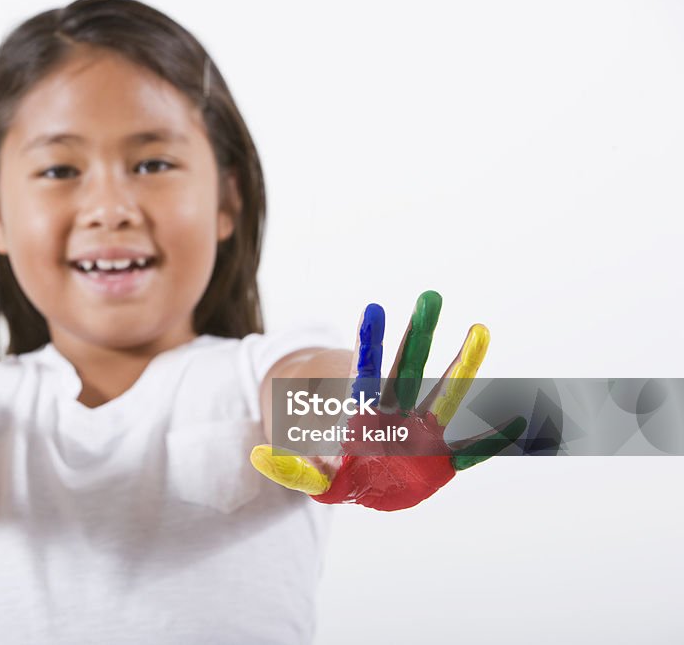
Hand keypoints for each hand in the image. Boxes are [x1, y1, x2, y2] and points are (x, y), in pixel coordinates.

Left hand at [250, 290, 525, 510]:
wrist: (370, 484)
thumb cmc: (340, 471)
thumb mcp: (312, 475)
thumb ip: (291, 470)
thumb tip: (258, 457)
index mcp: (365, 414)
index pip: (366, 373)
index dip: (370, 344)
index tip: (372, 308)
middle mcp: (399, 413)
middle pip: (409, 369)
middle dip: (418, 335)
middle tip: (430, 296)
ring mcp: (426, 432)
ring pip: (446, 395)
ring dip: (463, 366)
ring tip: (480, 329)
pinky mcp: (446, 458)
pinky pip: (474, 447)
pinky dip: (495, 438)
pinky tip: (522, 419)